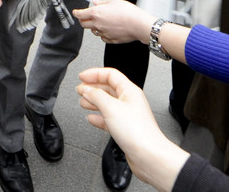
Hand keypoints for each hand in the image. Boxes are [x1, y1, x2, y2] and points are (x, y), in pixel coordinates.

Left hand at [73, 0, 154, 43]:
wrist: (138, 25)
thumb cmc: (128, 13)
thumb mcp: (114, 2)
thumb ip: (102, 2)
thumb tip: (95, 2)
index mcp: (96, 13)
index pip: (80, 14)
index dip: (76, 13)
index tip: (75, 12)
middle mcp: (97, 24)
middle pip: (83, 24)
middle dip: (83, 20)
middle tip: (86, 16)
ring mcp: (103, 33)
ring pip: (93, 31)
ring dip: (94, 27)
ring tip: (101, 22)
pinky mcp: (109, 40)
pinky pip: (102, 37)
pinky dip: (103, 33)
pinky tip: (109, 28)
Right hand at [77, 68, 190, 191]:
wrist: (148, 155)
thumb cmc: (137, 131)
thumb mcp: (110, 107)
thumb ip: (96, 96)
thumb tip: (86, 89)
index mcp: (129, 90)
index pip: (110, 74)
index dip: (94, 74)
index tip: (82, 77)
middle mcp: (129, 101)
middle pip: (108, 88)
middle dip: (92, 88)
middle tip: (80, 89)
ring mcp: (127, 115)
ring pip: (107, 103)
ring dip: (94, 102)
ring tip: (83, 102)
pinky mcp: (125, 129)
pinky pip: (109, 118)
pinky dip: (98, 117)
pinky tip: (92, 118)